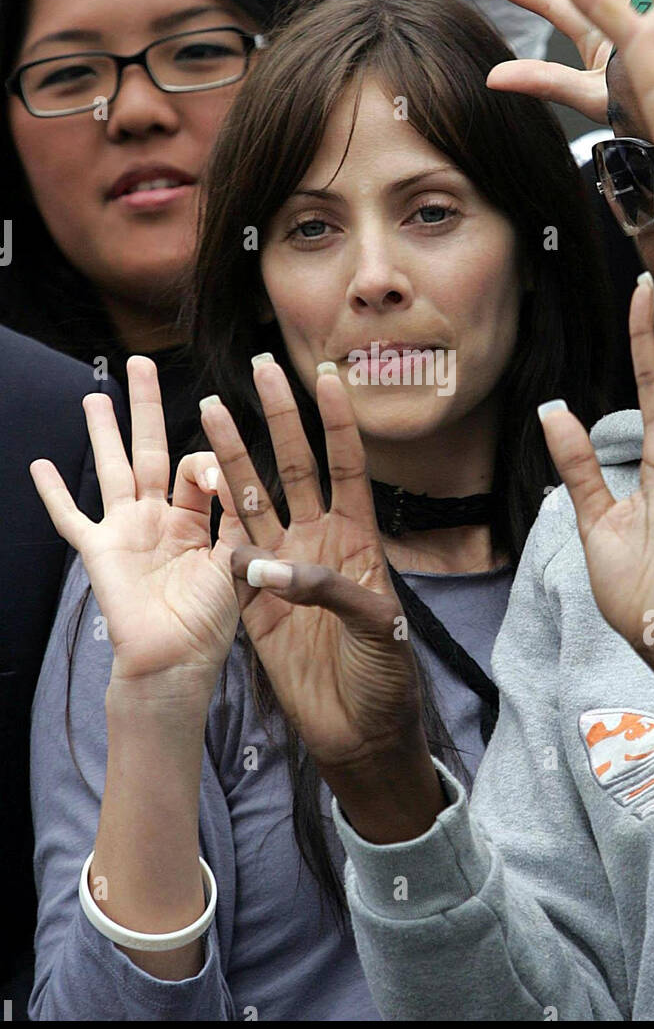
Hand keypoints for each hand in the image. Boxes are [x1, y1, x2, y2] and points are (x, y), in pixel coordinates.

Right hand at [30, 357, 240, 699]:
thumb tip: (234, 477)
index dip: (207, 460)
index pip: (196, 469)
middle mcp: (157, 518)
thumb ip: (238, 522)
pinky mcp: (99, 551)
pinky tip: (41, 465)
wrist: (175, 665)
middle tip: (139, 363)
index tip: (216, 474)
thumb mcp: (237, 565)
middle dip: (145, 407)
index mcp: (194, 520)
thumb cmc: (210, 624)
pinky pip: (71, 518)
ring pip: (112, 470)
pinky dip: (55, 494)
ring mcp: (124, 531)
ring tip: (94, 395)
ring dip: (102, 433)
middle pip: (149, 449)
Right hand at [199, 362, 427, 778]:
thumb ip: (329, 588)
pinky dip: (216, 529)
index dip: (336, 419)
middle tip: (258, 367)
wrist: (360, 734)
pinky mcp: (254, 604)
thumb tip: (267, 565)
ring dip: (232, 456)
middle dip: (277, 417)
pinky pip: (230, 557)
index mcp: (359, 538)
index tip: (324, 372)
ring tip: (209, 410)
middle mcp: (319, 543)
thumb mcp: (379, 626)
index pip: (347, 464)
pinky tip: (200, 491)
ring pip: (252, 499)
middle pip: (294, 466)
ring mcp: (283, 570)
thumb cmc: (387, 678)